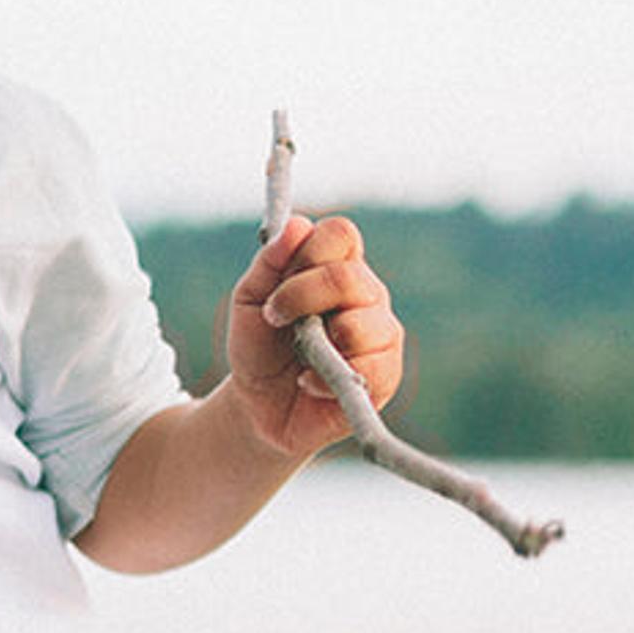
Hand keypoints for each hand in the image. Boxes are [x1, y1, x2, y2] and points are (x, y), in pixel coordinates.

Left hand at [219, 210, 404, 459]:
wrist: (258, 407)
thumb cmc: (259, 349)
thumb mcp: (248, 301)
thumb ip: (269, 262)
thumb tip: (297, 225)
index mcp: (336, 267)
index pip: (341, 234)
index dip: (308, 251)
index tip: (276, 282)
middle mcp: (366, 296)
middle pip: (350, 276)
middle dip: (302, 296)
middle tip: (274, 318)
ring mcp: (380, 335)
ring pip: (364, 322)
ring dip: (318, 340)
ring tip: (298, 356)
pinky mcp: (384, 376)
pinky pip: (369, 368)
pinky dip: (326, 378)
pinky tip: (308, 384)